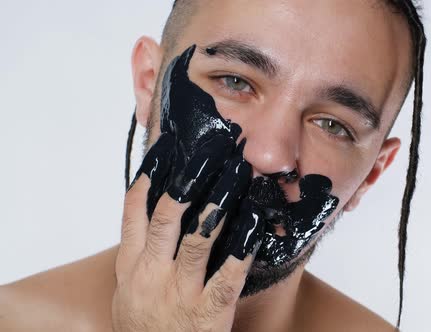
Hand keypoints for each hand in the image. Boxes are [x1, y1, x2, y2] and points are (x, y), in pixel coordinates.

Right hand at [112, 134, 261, 331]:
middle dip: (190, 178)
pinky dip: (243, 244)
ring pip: (198, 237)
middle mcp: (150, 275)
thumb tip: (155, 216)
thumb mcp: (130, 293)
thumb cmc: (147, 329)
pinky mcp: (208, 312)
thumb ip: (141, 257)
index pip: (134, 211)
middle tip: (211, 150)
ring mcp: (179, 294)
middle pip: (167, 215)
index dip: (150, 176)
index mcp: (131, 267)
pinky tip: (254, 219)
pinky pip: (228, 273)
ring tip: (237, 173)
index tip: (167, 148)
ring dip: (220, 201)